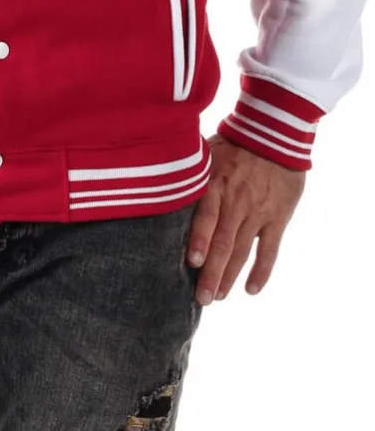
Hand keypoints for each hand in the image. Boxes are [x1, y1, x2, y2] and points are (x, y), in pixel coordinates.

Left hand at [187, 133, 304, 303]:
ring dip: (229, 276)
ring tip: (217, 297)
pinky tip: (251, 289)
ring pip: (242, 251)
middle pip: (223, 243)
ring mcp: (258, 212)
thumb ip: (189, 175)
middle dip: (211, 273)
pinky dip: (262, 271)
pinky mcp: (278, 217)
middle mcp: (237, 202)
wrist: (273, 133)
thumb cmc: (232, 143)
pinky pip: (270, 249)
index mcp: (217, 185)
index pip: (206, 217)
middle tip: (200, 299)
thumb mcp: (206, 153)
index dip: (199, 240)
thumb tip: (155, 183)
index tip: (190, 262)